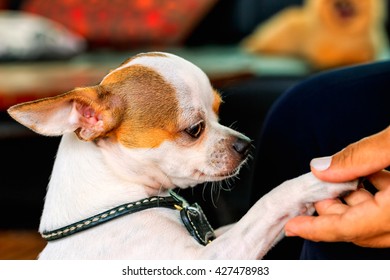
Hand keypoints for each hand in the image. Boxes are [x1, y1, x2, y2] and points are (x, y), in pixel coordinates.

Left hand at [285, 126, 389, 247]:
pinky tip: (373, 174)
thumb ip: (361, 156)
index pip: (348, 228)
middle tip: (319, 188)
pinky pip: (388, 210)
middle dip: (333, 209)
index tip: (292, 227)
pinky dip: (376, 195)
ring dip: (355, 199)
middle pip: (359, 227)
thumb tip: (321, 167)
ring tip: (347, 175)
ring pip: (374, 219)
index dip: (315, 228)